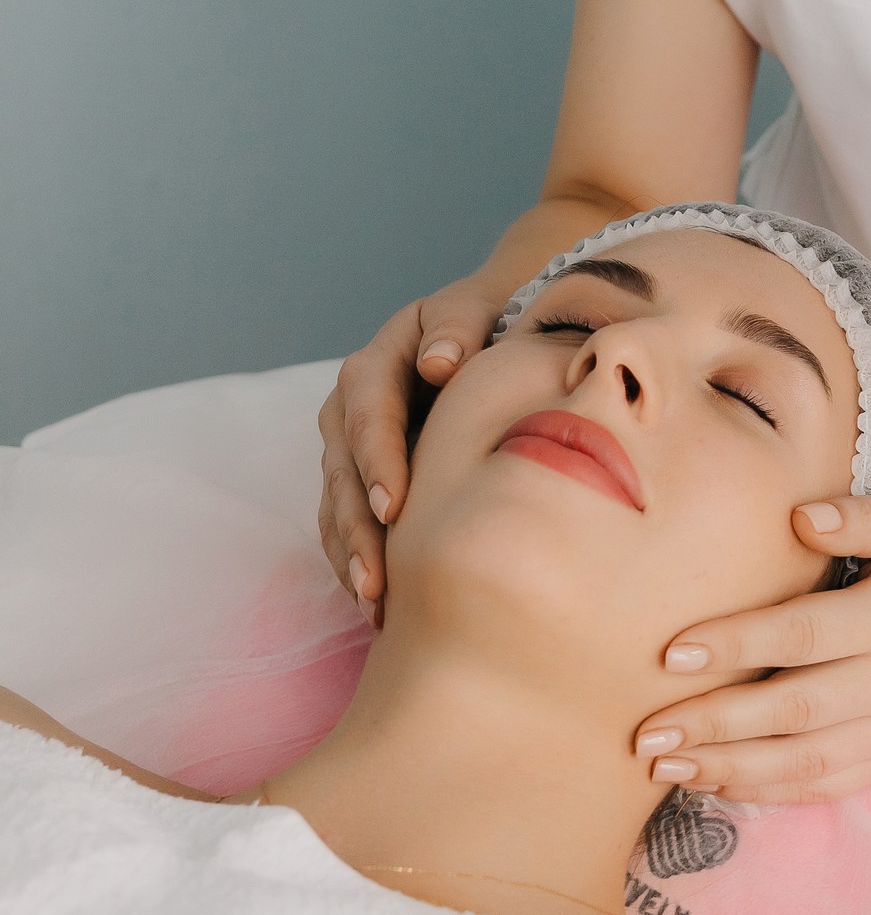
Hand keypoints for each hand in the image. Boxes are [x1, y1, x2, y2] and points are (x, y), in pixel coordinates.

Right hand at [317, 277, 506, 606]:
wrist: (487, 335)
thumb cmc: (488, 324)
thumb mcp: (475, 308)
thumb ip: (458, 326)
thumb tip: (440, 362)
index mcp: (375, 364)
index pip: (369, 414)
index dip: (378, 461)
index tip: (394, 508)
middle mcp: (349, 408)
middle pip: (343, 471)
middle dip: (357, 528)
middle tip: (377, 580)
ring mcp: (348, 449)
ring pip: (337, 506)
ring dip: (351, 556)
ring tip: (375, 605)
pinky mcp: (357, 482)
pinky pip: (345, 526)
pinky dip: (356, 562)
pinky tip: (377, 606)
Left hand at [631, 497, 870, 804]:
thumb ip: (856, 516)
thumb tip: (798, 518)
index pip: (803, 635)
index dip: (736, 645)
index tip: (670, 652)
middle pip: (795, 710)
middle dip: (716, 725)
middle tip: (645, 731)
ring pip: (805, 762)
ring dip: (730, 770)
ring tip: (663, 767)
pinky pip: (826, 787)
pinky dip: (768, 793)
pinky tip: (714, 783)